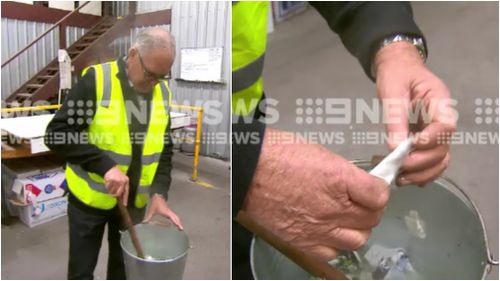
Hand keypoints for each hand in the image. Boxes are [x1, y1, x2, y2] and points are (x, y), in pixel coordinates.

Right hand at [104, 166, 128, 205]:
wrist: (110, 168)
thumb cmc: (117, 175)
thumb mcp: (122, 180)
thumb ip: (122, 188)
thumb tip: (120, 197)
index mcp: (126, 182)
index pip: (126, 192)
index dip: (125, 199)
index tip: (125, 205)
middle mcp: (122, 182)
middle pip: (118, 193)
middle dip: (114, 195)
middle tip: (112, 194)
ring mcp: (117, 181)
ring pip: (112, 191)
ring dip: (110, 190)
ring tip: (110, 185)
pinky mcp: (111, 180)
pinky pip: (108, 187)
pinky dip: (107, 186)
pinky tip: (108, 182)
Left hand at [143, 194, 183, 229]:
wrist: (158, 196)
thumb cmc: (155, 203)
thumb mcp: (151, 210)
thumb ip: (148, 217)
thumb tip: (143, 223)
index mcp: (167, 213)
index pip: (173, 219)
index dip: (177, 224)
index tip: (180, 228)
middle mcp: (169, 212)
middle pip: (176, 218)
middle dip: (179, 223)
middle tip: (181, 229)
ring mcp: (170, 211)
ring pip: (176, 216)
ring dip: (178, 221)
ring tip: (179, 227)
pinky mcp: (169, 211)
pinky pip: (174, 215)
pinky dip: (176, 219)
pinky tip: (174, 222)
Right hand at [243, 128, 388, 260]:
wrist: (249, 172)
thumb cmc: (280, 155)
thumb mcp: (319, 153)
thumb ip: (344, 172)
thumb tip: (359, 184)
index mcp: (339, 179)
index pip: (379, 195)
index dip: (380, 190)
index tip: (374, 188)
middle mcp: (333, 208)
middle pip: (372, 218)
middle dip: (370, 209)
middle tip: (360, 202)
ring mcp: (319, 229)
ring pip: (358, 239)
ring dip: (356, 228)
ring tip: (346, 219)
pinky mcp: (304, 243)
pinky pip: (333, 252)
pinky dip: (335, 244)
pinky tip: (328, 232)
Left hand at [374, 41, 456, 185]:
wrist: (398, 67)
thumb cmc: (396, 73)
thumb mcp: (392, 90)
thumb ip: (395, 118)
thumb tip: (395, 148)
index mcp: (439, 102)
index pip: (446, 126)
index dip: (431, 140)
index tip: (410, 147)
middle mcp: (442, 119)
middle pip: (443, 148)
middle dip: (422, 162)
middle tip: (400, 168)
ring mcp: (435, 130)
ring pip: (439, 159)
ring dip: (423, 173)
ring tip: (400, 179)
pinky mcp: (426, 138)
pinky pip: (430, 159)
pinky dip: (421, 172)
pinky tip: (406, 177)